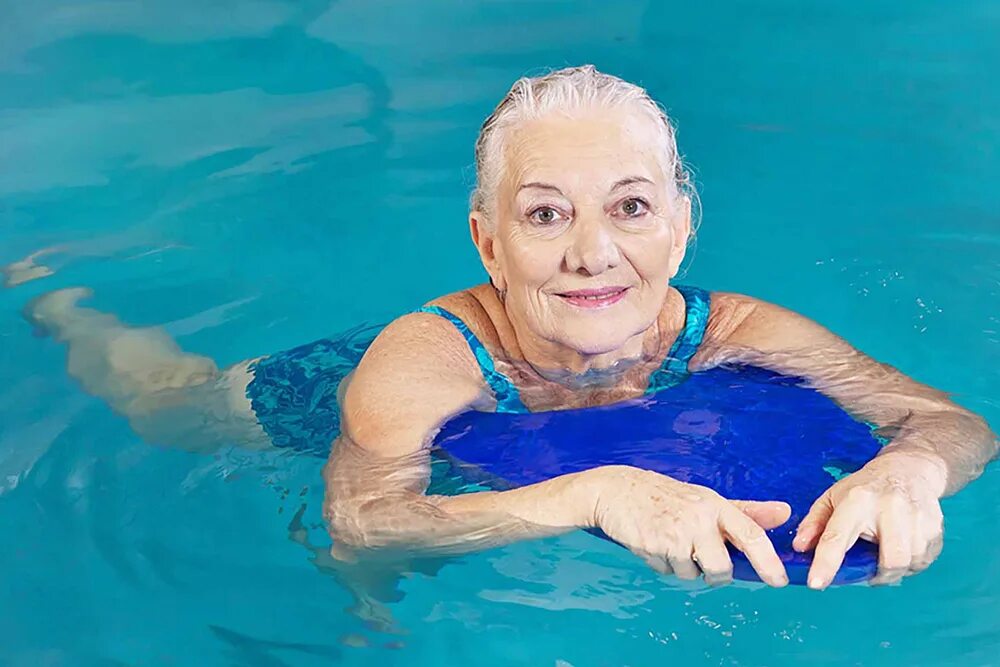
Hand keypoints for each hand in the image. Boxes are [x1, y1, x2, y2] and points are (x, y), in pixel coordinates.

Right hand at [585, 465, 790, 586]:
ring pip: (692, 574)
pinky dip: (662, 564)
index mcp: (715, 505)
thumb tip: (784, 512)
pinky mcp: (653, 545)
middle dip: (715, 575)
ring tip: (669, 541)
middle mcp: (698, 518)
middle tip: (701, 560)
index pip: (751, 535)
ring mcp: (675, 532)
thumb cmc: (665, 496)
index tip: (779, 581)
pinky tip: (653, 543)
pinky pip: (668, 572)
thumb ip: (745, 511)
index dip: (768, 562)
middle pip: (722, 569)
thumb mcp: (706, 499)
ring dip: (683, 567)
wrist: (616, 490)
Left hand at [793, 452, 946, 588]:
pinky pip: (925, 560)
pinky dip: (912, 563)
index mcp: (857, 500)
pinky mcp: (936, 525)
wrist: (909, 469)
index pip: (838, 536)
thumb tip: (799, 547)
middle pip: (891, 560)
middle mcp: (890, 507)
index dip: (826, 563)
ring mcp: (917, 516)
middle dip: (880, 575)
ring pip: (911, 563)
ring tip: (886, 552)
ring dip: (896, 569)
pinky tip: (903, 546)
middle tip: (870, 571)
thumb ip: (814, 523)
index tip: (816, 583)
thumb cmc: (865, 488)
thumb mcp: (833, 497)